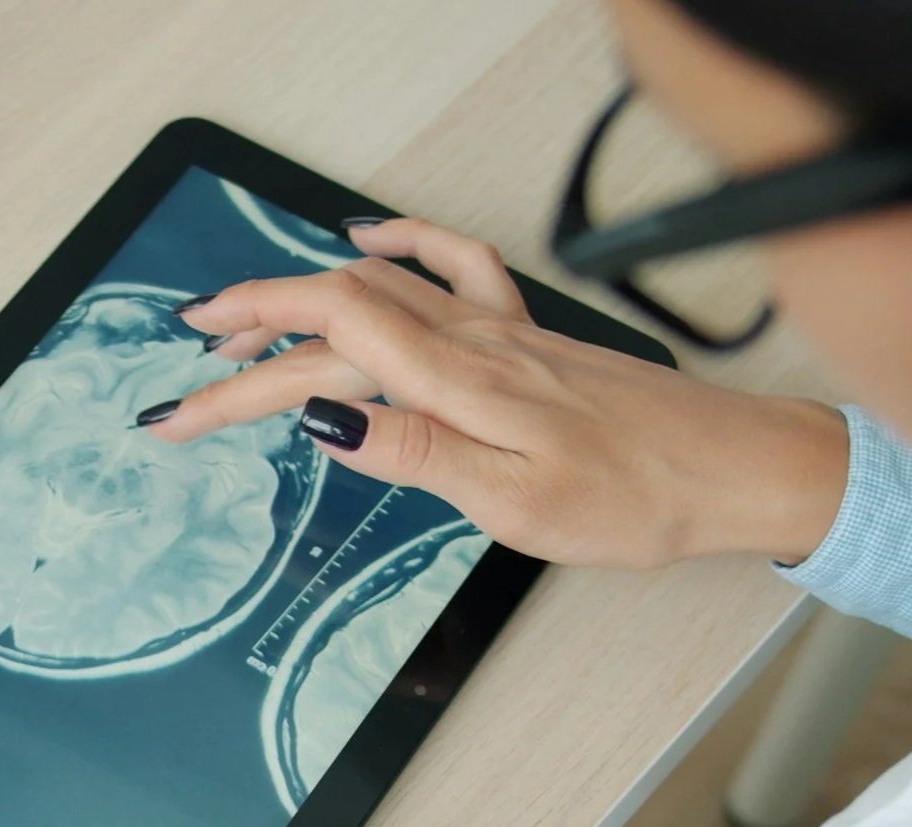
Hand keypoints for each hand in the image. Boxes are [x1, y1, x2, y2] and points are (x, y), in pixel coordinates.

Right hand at [146, 218, 847, 567]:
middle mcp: (473, 342)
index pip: (320, 351)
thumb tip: (324, 417)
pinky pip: (453, 266)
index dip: (239, 373)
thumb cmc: (638, 499)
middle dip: (247, 343)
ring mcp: (502, 331)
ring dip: (299, 295)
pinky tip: (370, 240)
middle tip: (185, 373)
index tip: (180, 410)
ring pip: (378, 290)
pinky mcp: (529, 337)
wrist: (731, 470)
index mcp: (457, 384)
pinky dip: (400, 245)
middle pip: (334, 317)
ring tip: (241, 314)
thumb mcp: (516, 502)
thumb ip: (416, 449)